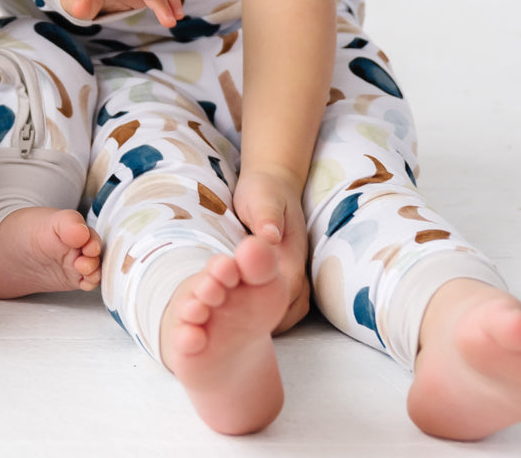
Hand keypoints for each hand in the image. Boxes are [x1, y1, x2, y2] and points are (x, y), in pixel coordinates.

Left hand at [233, 166, 311, 333]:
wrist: (275, 184)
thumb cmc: (264, 191)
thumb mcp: (260, 199)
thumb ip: (265, 218)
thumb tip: (268, 236)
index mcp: (290, 259)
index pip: (281, 300)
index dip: (260, 317)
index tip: (234, 328)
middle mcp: (296, 275)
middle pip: (282, 314)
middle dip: (257, 327)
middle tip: (224, 336)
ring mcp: (294, 278)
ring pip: (282, 314)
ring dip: (260, 324)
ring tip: (228, 332)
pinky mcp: (286, 278)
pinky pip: (278, 306)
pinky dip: (262, 315)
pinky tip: (236, 318)